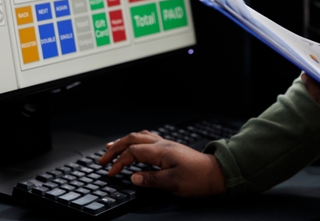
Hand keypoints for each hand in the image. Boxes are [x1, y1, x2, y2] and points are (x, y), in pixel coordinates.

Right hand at [97, 131, 225, 197]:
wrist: (216, 173)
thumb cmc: (198, 178)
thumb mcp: (173, 183)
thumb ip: (151, 179)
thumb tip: (132, 177)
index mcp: (161, 151)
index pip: (133, 152)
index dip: (119, 162)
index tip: (110, 173)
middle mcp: (163, 144)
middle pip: (133, 140)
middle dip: (116, 147)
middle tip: (103, 157)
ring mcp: (167, 145)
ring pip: (140, 137)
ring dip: (125, 141)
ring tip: (113, 146)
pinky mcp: (171, 149)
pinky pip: (148, 139)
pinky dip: (136, 142)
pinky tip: (135, 146)